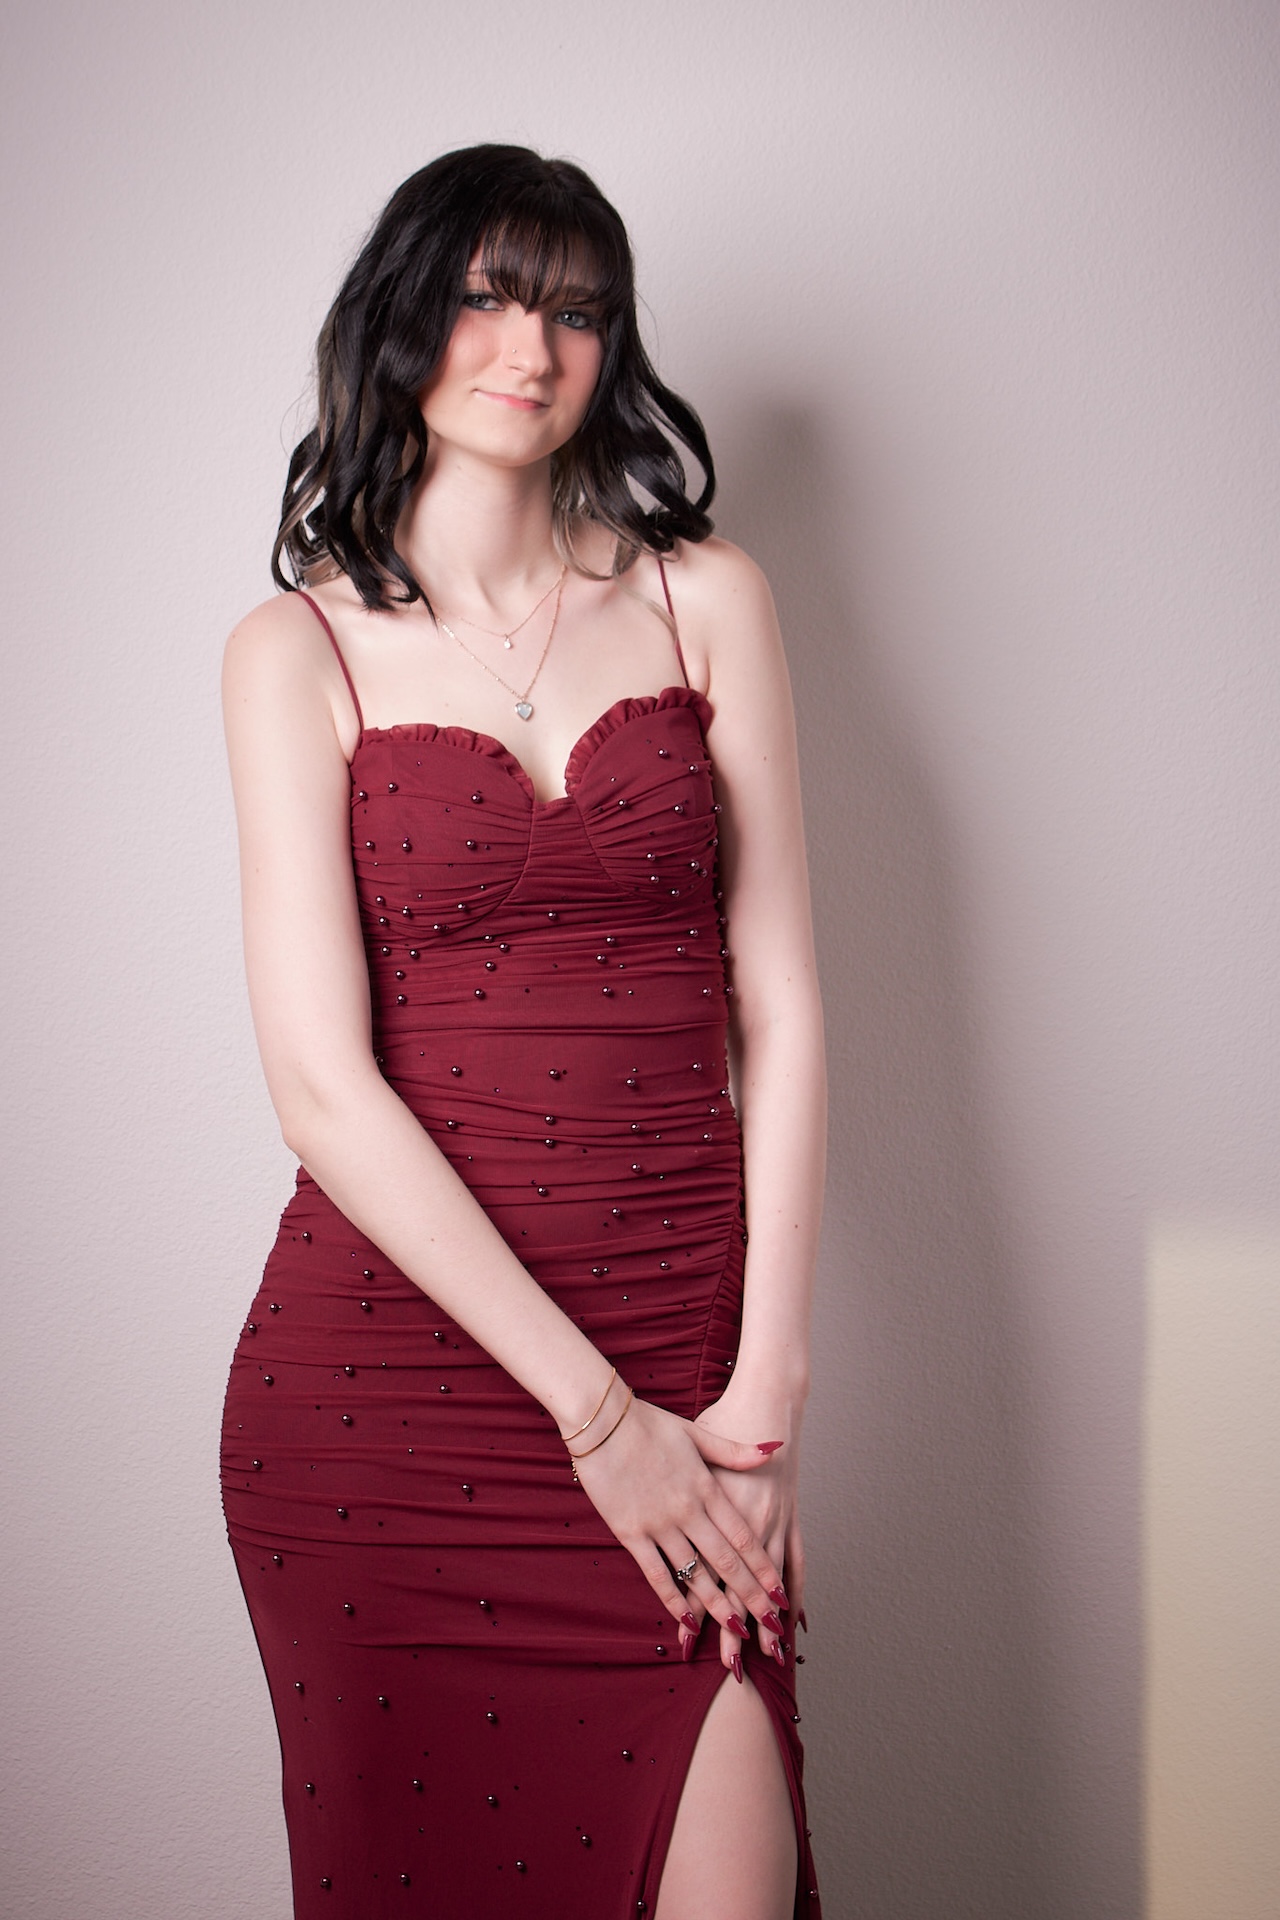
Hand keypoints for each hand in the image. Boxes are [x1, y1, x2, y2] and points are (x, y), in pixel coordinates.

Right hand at [568, 1382, 787, 1659]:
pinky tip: (686, 1620)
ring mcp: (659, 1524)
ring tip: (737, 1630)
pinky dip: (673, 1599)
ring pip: (695, 1574)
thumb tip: (774, 1448)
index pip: (743, 1536)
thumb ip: (735, 1451)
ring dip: (718, 1605)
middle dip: (751, 1595)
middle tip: (770, 1624)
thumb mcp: (698, 1433)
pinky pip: (656, 1573)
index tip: (780, 1591)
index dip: (763, 1566)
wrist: (601, 1420)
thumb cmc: (650, 1423)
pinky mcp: (630, 1533)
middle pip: (726, 1561)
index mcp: (707, 1487)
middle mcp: (688, 1510)